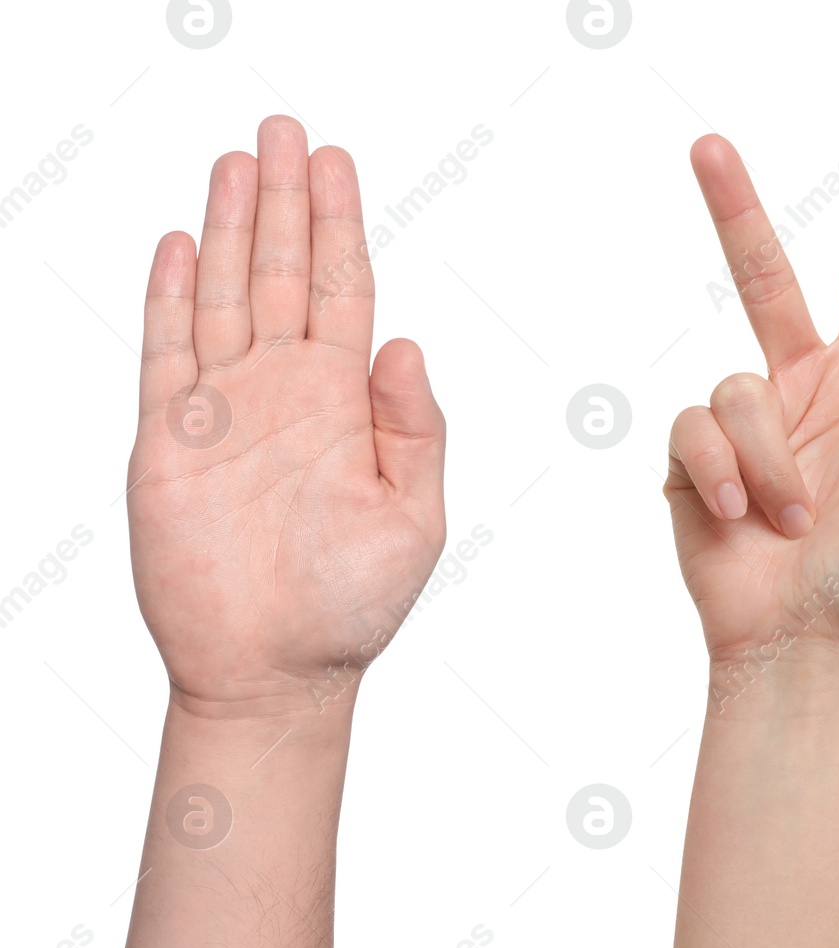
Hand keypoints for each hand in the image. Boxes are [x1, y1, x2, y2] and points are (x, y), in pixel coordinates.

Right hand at [130, 116, 446, 716]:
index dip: (338, 226)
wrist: (275, 667)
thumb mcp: (414, 519)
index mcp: (345, 404)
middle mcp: (284, 392)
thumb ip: (415, 432)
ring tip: (236, 160)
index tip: (336, 163)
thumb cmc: (352, 605)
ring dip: (226, 228)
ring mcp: (225, 410)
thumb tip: (407, 346)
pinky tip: (175, 244)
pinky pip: (165, 352)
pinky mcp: (168, 440)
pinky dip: (168, 298)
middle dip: (284, 201)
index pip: (342, 291)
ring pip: (221, 293)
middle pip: (280, 272)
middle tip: (285, 129)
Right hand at [665, 117, 838, 678]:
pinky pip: (694, 425)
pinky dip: (720, 472)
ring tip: (789, 517)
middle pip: (766, 280)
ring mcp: (750, 425)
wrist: (803, 642)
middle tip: (707, 143)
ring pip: (734, 381)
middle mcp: (807, 391)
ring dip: (764, 456)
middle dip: (736, 211)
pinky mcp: (697, 458)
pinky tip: (741, 518)